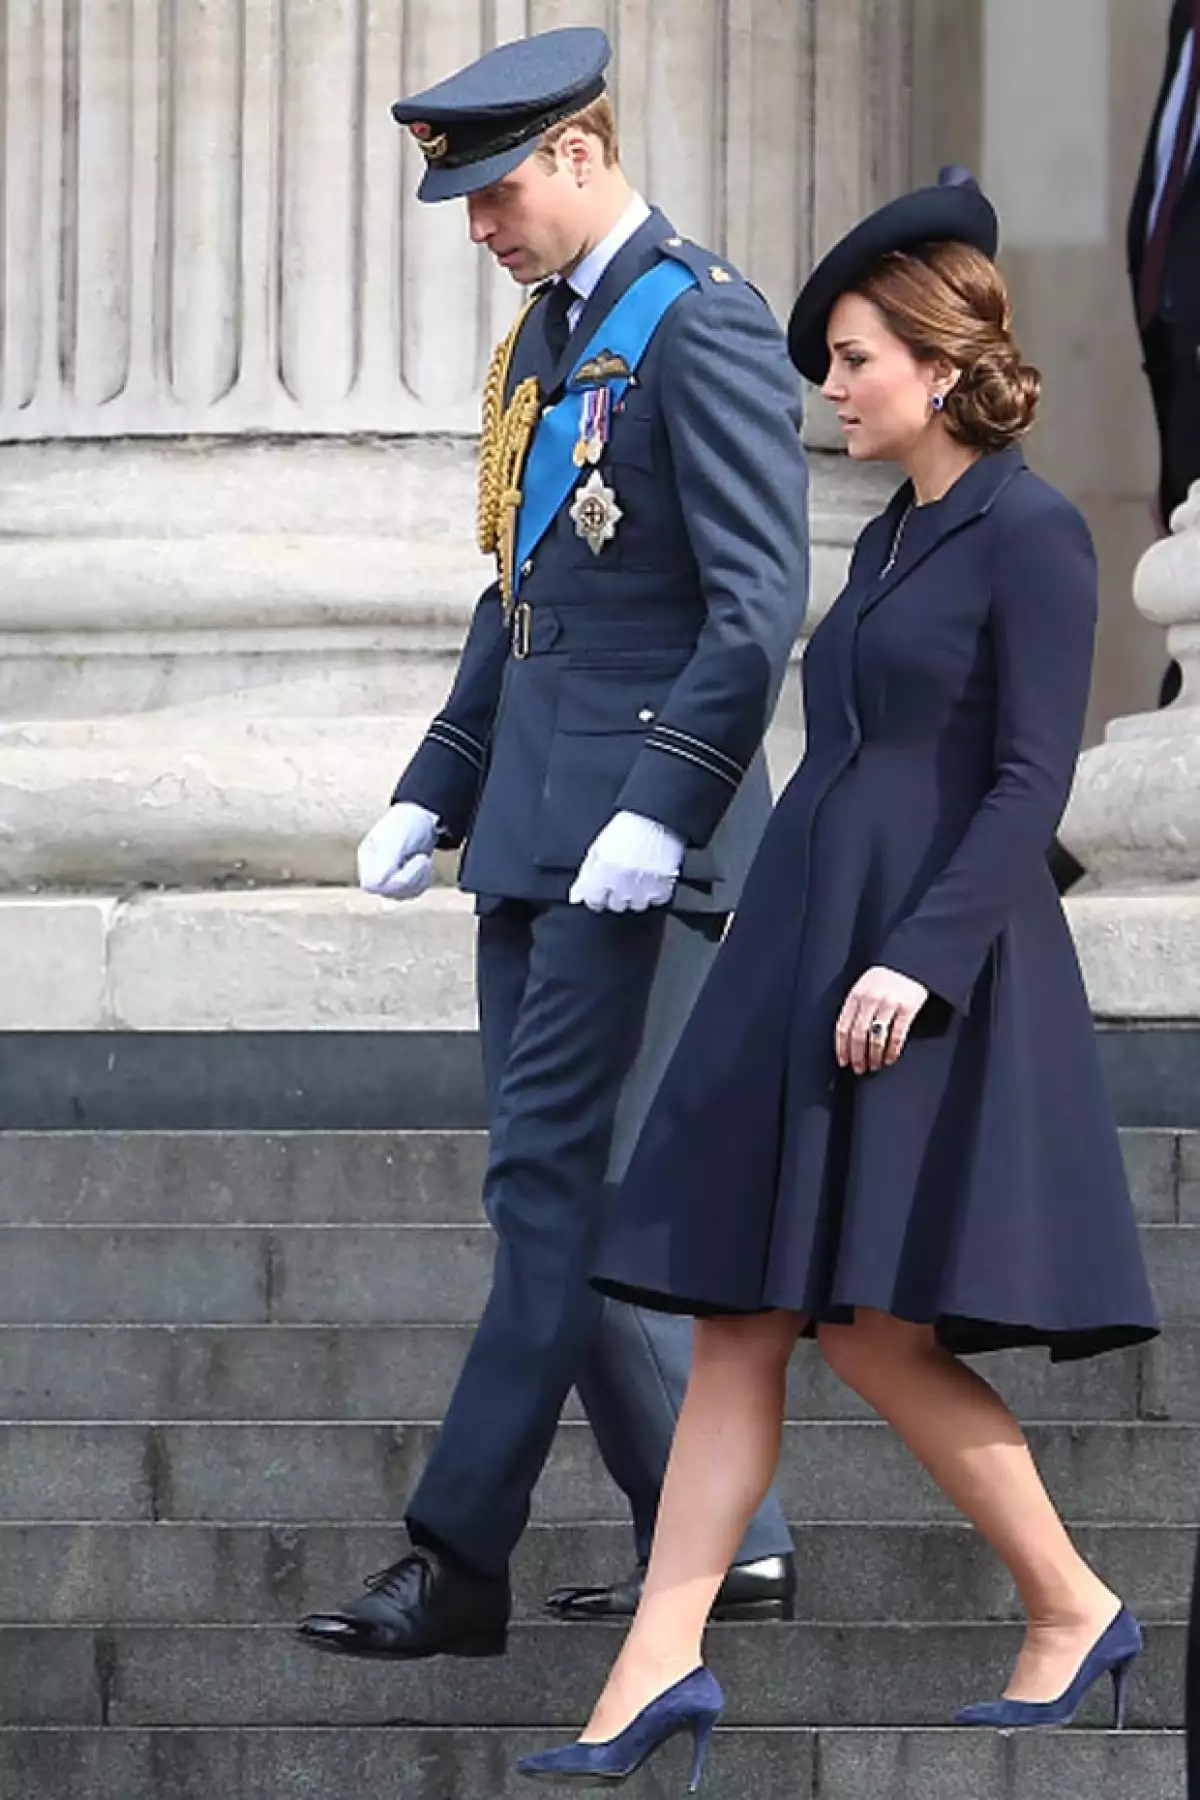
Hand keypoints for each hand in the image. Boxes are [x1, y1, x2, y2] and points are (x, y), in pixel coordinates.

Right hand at [357, 802, 439, 901]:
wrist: (421, 818)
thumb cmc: (407, 823)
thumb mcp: (397, 839)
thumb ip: (386, 861)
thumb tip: (374, 886)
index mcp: (367, 857)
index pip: (375, 885)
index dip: (399, 879)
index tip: (419, 859)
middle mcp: (372, 870)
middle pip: (388, 892)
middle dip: (412, 878)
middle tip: (423, 858)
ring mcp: (385, 877)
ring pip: (401, 895)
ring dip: (419, 880)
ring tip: (423, 859)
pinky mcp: (398, 883)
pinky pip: (410, 893)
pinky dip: (421, 882)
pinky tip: (422, 867)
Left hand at [569, 811, 685, 913]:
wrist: (653, 817)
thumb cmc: (625, 829)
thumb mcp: (597, 848)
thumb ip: (586, 874)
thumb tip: (576, 896)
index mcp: (603, 874)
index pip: (594, 901)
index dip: (596, 896)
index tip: (600, 891)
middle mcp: (622, 883)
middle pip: (616, 905)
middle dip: (616, 895)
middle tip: (621, 880)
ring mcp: (644, 886)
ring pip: (637, 905)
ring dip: (636, 895)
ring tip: (638, 878)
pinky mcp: (664, 884)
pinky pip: (658, 899)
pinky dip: (656, 892)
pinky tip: (653, 879)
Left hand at [835, 965, 929, 1074]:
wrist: (910, 961)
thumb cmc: (884, 978)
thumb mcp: (863, 987)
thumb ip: (855, 1008)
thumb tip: (847, 1039)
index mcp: (855, 995)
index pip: (843, 1026)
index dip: (842, 1047)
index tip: (843, 1061)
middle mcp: (870, 999)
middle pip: (858, 1035)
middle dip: (857, 1056)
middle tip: (859, 1069)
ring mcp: (889, 1003)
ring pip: (876, 1038)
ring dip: (874, 1057)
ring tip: (874, 1066)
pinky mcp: (907, 1007)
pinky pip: (897, 1036)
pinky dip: (892, 1051)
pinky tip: (889, 1059)